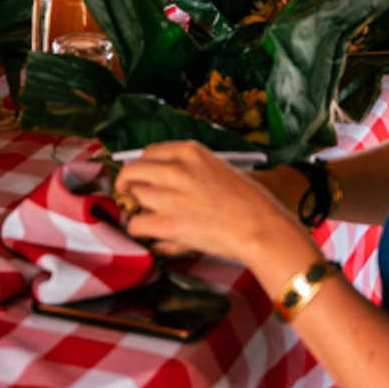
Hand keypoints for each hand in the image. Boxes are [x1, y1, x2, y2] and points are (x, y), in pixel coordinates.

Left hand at [115, 143, 319, 274]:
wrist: (260, 226)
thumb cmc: (246, 200)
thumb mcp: (216, 166)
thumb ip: (188, 166)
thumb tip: (162, 176)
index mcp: (188, 152)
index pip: (146, 153)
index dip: (141, 169)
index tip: (141, 179)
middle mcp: (174, 169)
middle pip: (130, 172)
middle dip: (127, 187)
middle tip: (131, 199)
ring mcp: (168, 196)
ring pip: (129, 198)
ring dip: (134, 211)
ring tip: (145, 219)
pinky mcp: (167, 224)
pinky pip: (136, 225)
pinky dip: (140, 232)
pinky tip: (152, 235)